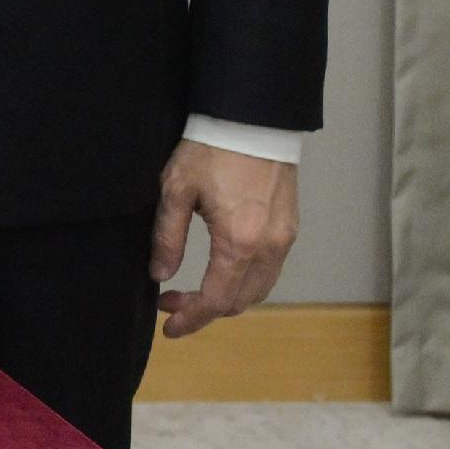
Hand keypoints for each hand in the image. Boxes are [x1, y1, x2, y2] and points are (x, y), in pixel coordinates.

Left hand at [153, 139, 299, 334]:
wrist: (253, 120)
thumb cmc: (209, 150)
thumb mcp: (175, 190)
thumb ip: (167, 237)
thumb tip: (159, 275)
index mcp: (239, 242)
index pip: (216, 299)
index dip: (191, 319)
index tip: (168, 328)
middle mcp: (269, 248)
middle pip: (239, 301)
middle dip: (204, 310)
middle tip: (170, 303)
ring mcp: (284, 240)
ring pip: (258, 290)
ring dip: (226, 299)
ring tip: (191, 292)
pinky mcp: (290, 229)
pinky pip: (270, 272)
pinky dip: (245, 283)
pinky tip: (221, 273)